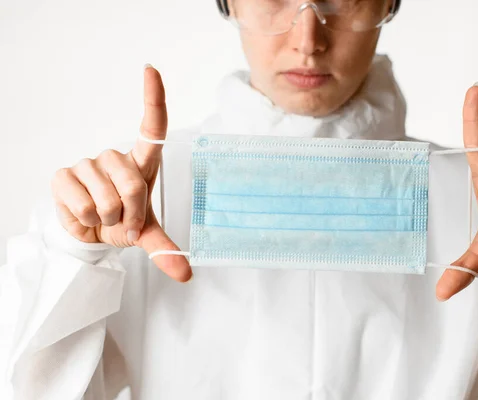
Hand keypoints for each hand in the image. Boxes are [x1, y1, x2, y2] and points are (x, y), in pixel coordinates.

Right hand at [51, 65, 191, 281]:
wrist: (91, 235)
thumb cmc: (123, 223)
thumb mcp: (147, 234)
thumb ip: (166, 251)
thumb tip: (187, 273)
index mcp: (141, 164)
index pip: (150, 126)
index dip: (152, 98)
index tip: (151, 70)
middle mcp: (115, 158)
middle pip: (133, 182)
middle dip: (132, 212)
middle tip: (125, 220)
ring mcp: (88, 164)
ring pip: (107, 196)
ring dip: (109, 218)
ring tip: (105, 217)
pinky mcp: (63, 175)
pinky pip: (80, 201)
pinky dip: (86, 219)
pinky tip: (84, 215)